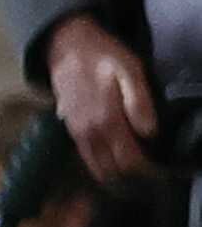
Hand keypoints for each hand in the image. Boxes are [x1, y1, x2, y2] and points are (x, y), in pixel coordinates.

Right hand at [50, 13, 158, 183]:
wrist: (65, 46)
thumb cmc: (102, 56)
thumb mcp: (129, 70)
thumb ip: (139, 101)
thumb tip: (149, 132)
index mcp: (107, 120)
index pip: (130, 160)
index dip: (147, 172)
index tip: (162, 174)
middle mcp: (90, 133)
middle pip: (113, 170)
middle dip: (133, 179)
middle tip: (152, 180)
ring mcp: (77, 133)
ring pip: (97, 168)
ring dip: (116, 178)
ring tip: (135, 180)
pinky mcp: (70, 130)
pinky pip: (86, 159)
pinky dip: (100, 168)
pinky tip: (113, 167)